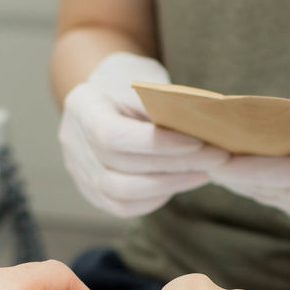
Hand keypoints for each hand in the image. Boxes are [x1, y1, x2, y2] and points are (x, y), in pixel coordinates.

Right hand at [59, 52, 228, 217]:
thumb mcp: (143, 82)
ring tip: (204, 173)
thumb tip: (200, 127)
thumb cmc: (130, 85)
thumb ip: (160, 105)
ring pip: (121, 194)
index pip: (113, 136)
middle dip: (174, 166)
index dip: (156, 144)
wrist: (105, 98)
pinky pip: (123, 207)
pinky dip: (155, 198)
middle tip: (216, 158)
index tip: (197, 142)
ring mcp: (78, 172)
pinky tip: (181, 183)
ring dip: (169, 185)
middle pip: (121, 168)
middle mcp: (72, 143)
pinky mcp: (91, 192)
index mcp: (82, 107)